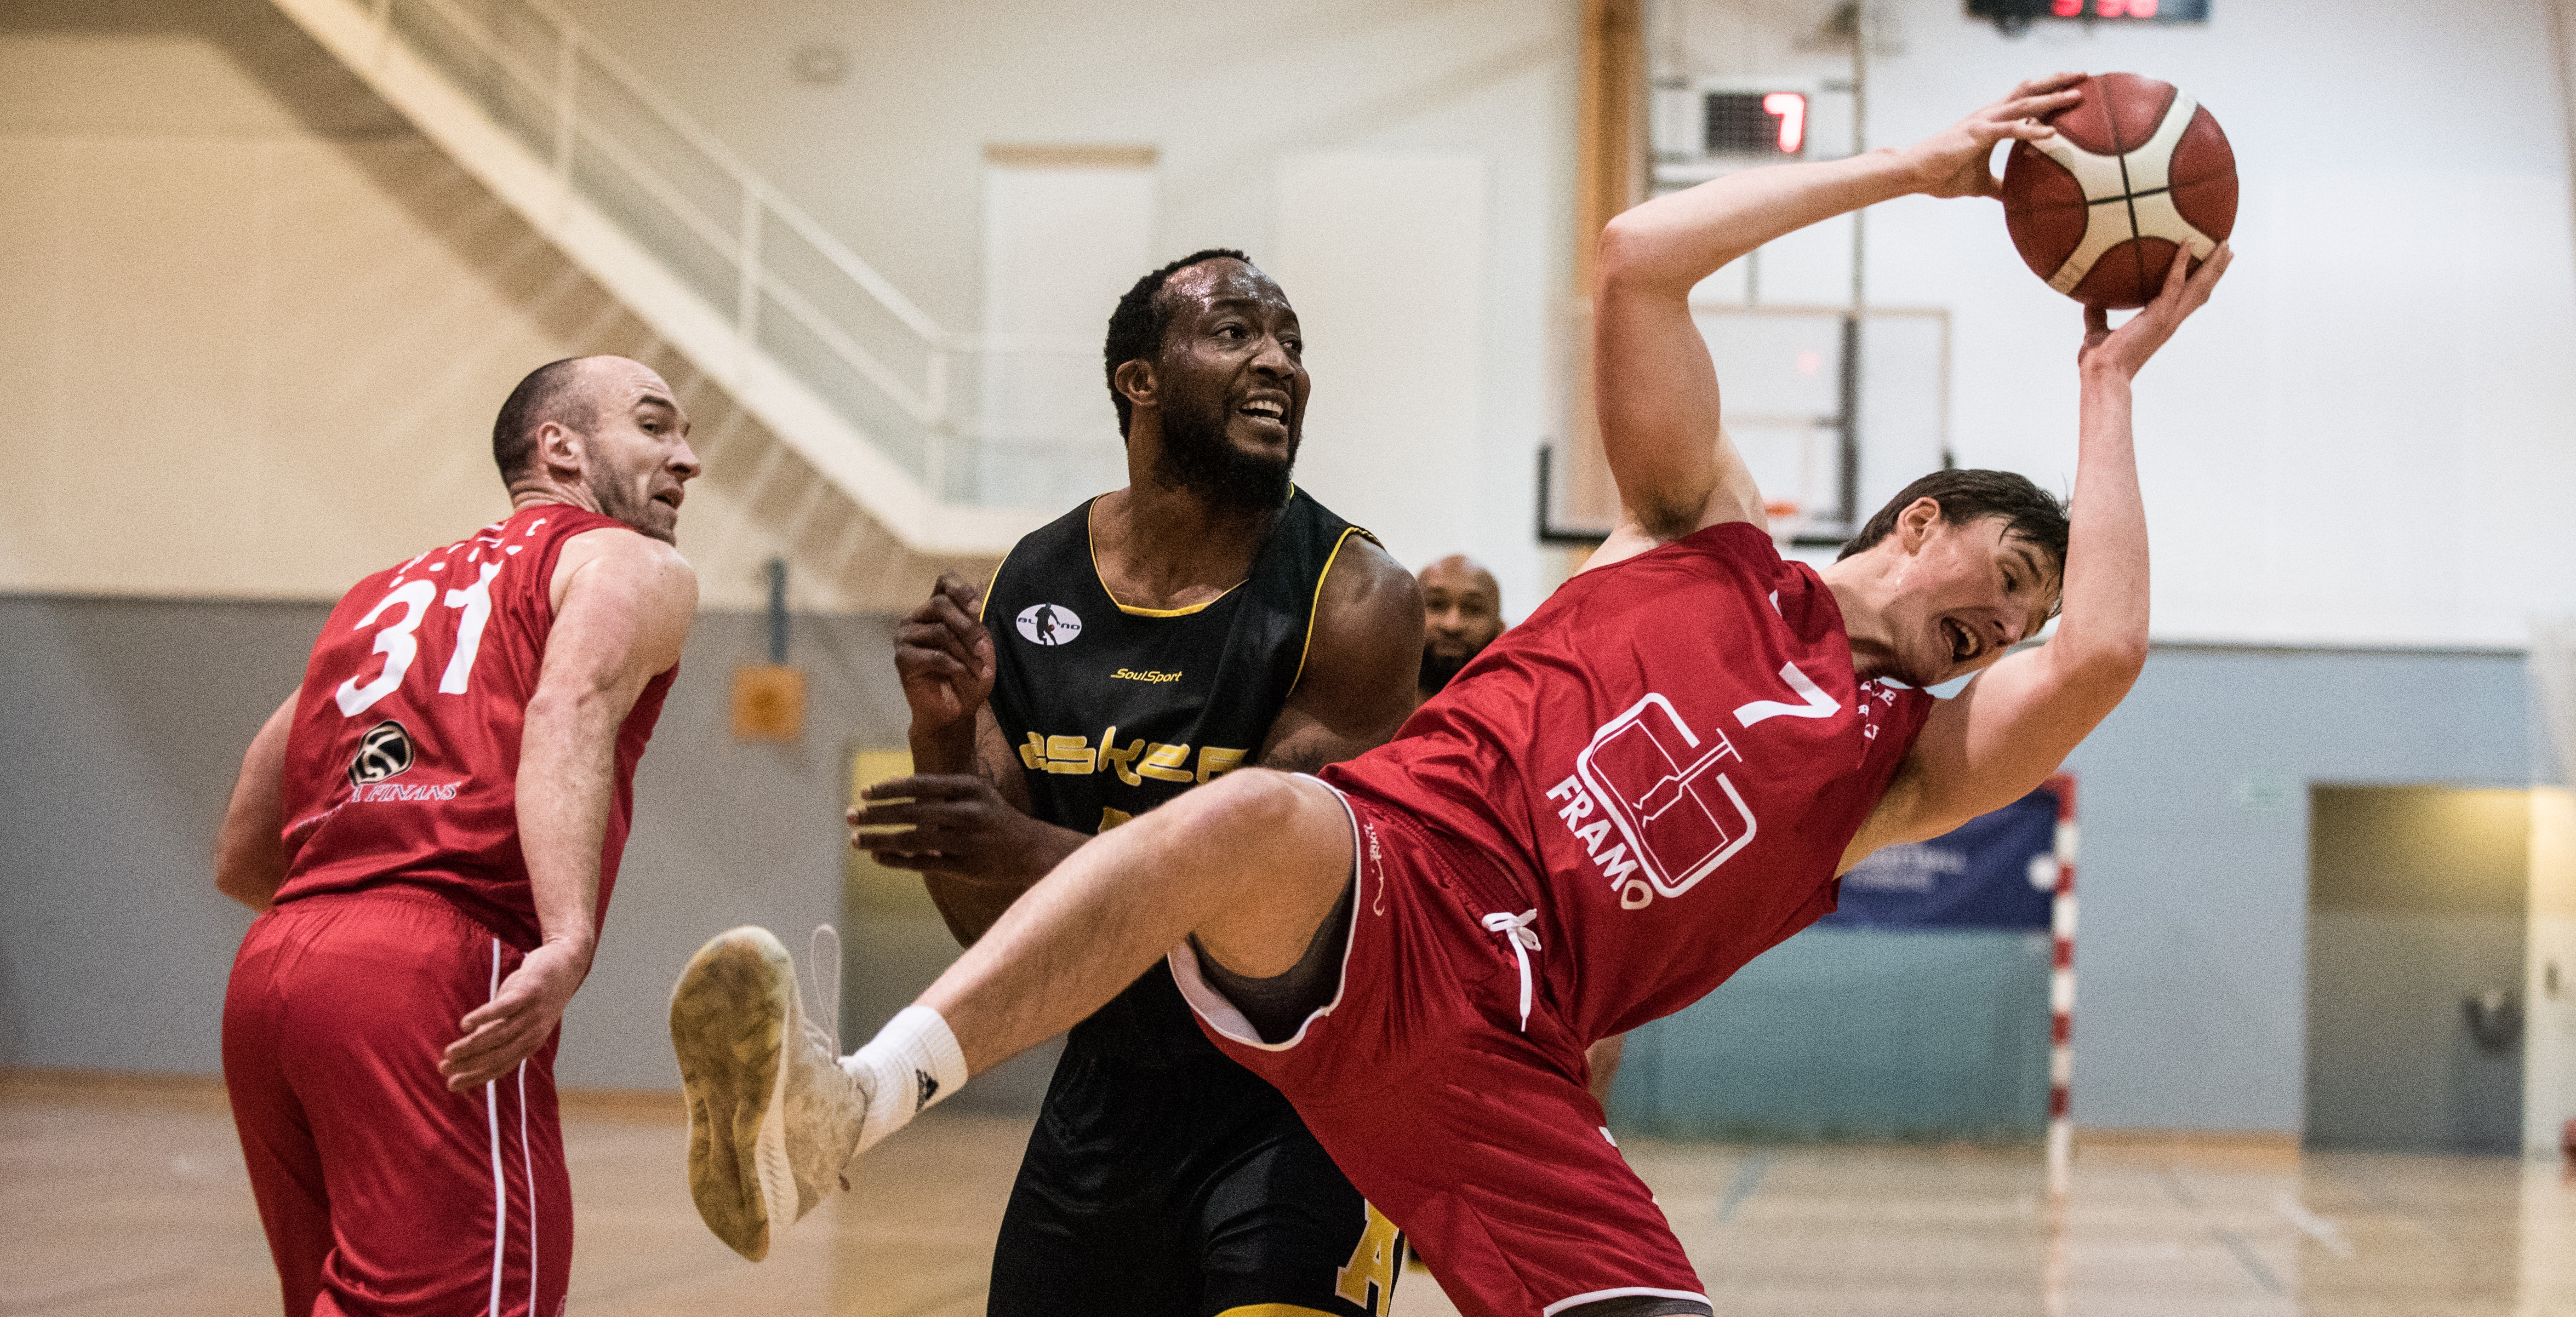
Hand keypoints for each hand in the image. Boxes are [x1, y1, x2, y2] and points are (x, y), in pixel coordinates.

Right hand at [439, 937, 590, 1091]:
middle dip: (469, 1066)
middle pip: (497, 1055)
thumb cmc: (532, 997)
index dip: (475, 1077)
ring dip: (472, 1047)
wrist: (565, 967)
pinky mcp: (529, 992)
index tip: (451, 1085)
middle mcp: (532, 1033)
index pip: (500, 1067)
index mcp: (529, 1044)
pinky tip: (465, 1025)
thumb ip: (493, 1036)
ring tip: (449, 1052)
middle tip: (443, 1068)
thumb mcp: (514, 1020)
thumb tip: (466, 1054)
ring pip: (499, 1035)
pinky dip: (484, 1018)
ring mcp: (532, 1014)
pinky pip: (504, 1008)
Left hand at [849, 774, 1076, 887]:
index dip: (890, 789)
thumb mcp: (973, 793)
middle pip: (912, 812)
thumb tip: (894, 786)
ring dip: (880, 839)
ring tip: (856, 839)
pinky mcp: (965, 866)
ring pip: (913, 840)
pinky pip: (923, 863)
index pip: (920, 785)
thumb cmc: (994, 817)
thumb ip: (938, 790)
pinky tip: (878, 856)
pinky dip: (897, 860)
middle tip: (850, 815)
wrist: (1030, 849)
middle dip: (877, 815)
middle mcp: (967, 812)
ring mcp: (966, 840)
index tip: (865, 792)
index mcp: (969, 788)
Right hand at [897, 574, 994, 735]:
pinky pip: (934, 654)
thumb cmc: (970, 676)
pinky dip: (954, 665)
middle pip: (941, 604)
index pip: (944, 582)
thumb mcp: (981, 645)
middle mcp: (917, 618)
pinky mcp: (903, 658)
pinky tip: (961, 674)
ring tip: (978, 669)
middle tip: (982, 648)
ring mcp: (906, 637)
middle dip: (968, 626)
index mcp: (936, 609)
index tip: (977, 609)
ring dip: (965, 651)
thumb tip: (977, 595)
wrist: (955, 711)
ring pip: (940, 631)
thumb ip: (976, 621)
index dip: (961, 589)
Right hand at [1899, 73, 2086, 199]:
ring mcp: (1984, 122)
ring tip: (2076, 95)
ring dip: (2051, 98)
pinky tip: (2051, 132)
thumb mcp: (1979, 184)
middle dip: (2057, 81)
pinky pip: (2009, 129)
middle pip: (2029, 90)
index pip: (2025, 99)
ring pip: (2023, 103)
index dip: (2049, 91)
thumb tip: (2015, 197)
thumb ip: (1999, 185)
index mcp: (1992, 122)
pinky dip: (2031, 128)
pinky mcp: (1977, 134)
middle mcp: (1990, 115)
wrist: (1914, 173)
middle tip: (2084, 76)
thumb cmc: (1941, 175)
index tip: (2074, 87)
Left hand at [2078, 241, 2231, 381]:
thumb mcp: (2097, 332)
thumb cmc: (2099, 359)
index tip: (2211, 267)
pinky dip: (2181, 261)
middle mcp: (2170, 321)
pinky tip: (2187, 243)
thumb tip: (2090, 301)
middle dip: (2215, 269)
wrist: (2101, 373)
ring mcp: (2168, 318)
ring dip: (2213, 264)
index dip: (2200, 283)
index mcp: (2161, 324)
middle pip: (2201, 290)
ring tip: (2224, 244)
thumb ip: (2097, 316)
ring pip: (2199, 286)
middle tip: (2227, 248)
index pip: (2187, 300)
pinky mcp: (2159, 315)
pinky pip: (2175, 282)